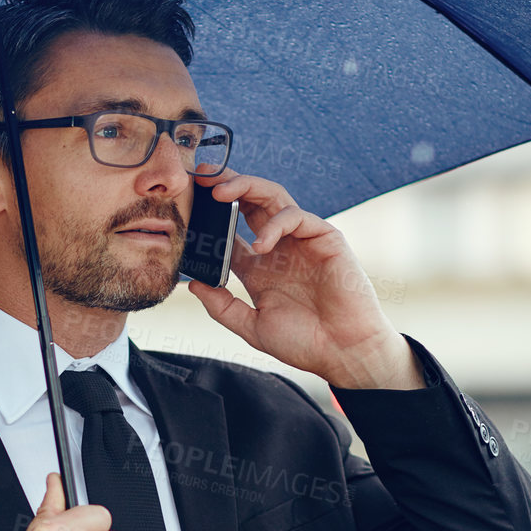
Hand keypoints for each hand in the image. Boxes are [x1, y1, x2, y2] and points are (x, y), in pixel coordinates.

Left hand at [185, 169, 422, 388]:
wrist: (343, 354)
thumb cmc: (304, 343)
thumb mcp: (253, 327)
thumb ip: (223, 306)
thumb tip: (193, 284)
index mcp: (259, 266)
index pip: (230, 227)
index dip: (210, 214)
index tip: (187, 204)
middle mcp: (279, 247)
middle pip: (250, 202)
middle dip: (226, 185)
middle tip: (201, 177)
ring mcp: (302, 240)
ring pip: (273, 197)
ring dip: (246, 187)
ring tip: (220, 193)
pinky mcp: (325, 239)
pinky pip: (297, 216)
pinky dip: (277, 224)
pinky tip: (261, 245)